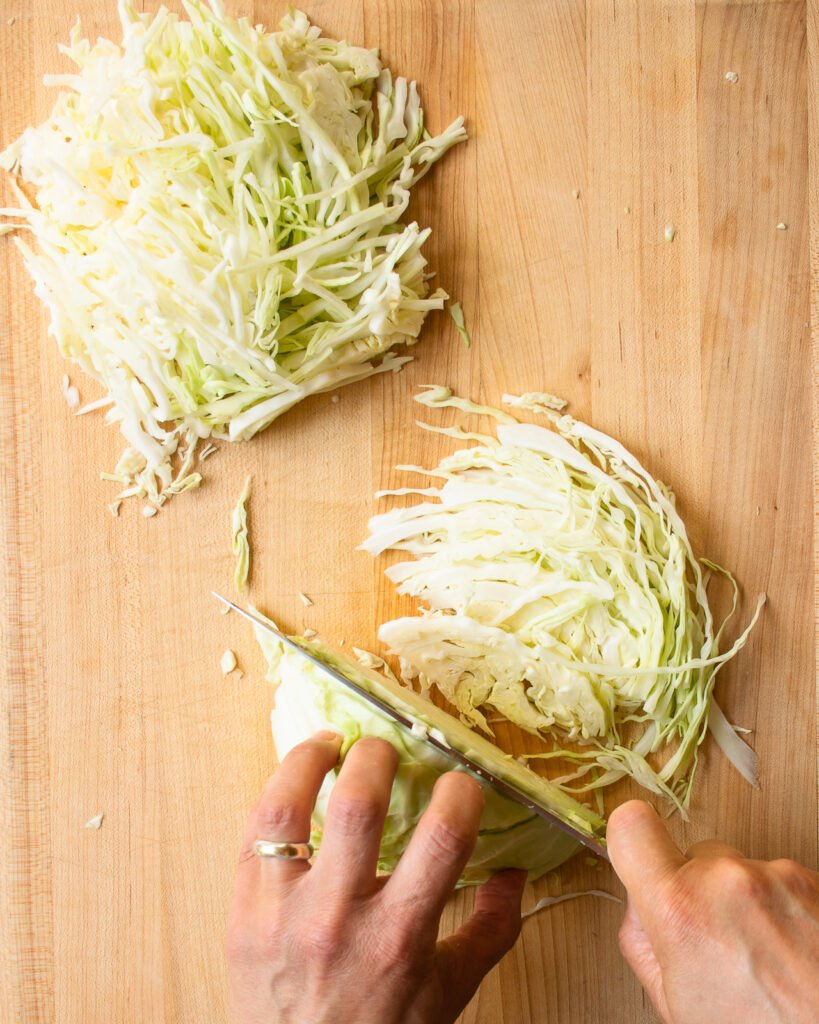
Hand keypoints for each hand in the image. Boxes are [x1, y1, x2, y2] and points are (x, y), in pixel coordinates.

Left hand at [226, 731, 526, 1023]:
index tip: (460, 782)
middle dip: (378, 757)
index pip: (442, 839)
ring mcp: (282, 914)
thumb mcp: (446, 993)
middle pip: (357, 807)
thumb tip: (516, 874)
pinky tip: (295, 779)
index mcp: (399, 938)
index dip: (459, 792)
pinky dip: (275, 792)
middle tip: (387, 747)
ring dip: (310, 759)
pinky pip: (252, 833)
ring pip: (286, 808)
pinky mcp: (243, 913)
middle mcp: (339, 919)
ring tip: (330, 742)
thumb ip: (489, 931)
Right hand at [607, 800, 818, 1023]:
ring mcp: (779, 877)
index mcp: (681, 910)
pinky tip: (794, 954)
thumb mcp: (674, 1005)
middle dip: (702, 891)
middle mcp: (729, 880)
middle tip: (723, 947)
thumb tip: (640, 902)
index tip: (643, 861)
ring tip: (768, 961)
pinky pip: (783, 882)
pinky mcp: (815, 882)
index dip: (632, 844)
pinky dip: (785, 910)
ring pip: (743, 871)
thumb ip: (641, 940)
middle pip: (698, 856)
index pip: (632, 826)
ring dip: (749, 904)